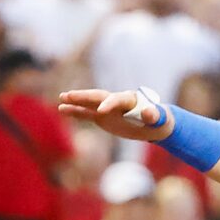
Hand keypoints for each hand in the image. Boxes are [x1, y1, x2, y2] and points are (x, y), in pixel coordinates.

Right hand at [55, 87, 174, 142]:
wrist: (154, 124)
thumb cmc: (158, 121)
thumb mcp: (158, 119)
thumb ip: (154, 115)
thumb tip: (149, 112)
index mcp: (130, 100)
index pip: (117, 99)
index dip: (109, 104)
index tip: (101, 111)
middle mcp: (116, 101)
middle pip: (98, 96)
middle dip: (85, 96)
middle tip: (69, 95)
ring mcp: (107, 108)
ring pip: (89, 103)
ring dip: (76, 100)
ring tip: (61, 98)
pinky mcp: (102, 117)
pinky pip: (86, 114)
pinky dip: (75, 112)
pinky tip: (62, 109)